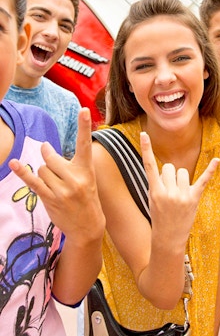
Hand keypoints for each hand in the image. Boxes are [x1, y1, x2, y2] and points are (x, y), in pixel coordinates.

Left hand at [9, 108, 104, 241]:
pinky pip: (33, 182)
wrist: (88, 225)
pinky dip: (22, 172)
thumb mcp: (86, 178)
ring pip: (42, 169)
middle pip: (51, 158)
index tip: (84, 110)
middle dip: (47, 157)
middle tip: (50, 159)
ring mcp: (62, 190)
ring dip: (44, 173)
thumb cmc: (86, 197)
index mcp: (86, 169)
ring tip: (55, 184)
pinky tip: (14, 164)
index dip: (84, 126)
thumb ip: (69, 163)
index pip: (85, 143)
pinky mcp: (50, 199)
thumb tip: (45, 149)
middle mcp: (75, 178)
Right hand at [140, 131, 218, 245]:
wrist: (168, 239)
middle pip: (169, 167)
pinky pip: (203, 180)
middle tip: (169, 191)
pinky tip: (217, 159)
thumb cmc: (159, 217)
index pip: (149, 165)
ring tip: (179, 194)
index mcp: (155, 191)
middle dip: (169, 175)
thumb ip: (157, 183)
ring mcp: (182, 196)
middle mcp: (169, 192)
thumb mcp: (152, 200)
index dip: (146, 149)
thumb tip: (167, 169)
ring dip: (181, 179)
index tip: (144, 133)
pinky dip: (210, 169)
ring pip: (182, 172)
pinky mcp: (194, 198)